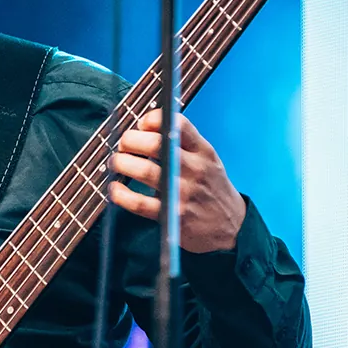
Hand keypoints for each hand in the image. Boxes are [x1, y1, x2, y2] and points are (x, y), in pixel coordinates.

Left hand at [108, 108, 246, 252]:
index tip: (142, 125)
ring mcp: (183, 193)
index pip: (178, 124)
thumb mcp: (207, 160)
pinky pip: (139, 203)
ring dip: (122, 163)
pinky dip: (121, 194)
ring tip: (116, 163)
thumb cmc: (212, 189)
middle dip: (131, 140)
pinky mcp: (172, 216)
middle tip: (123, 145)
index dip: (153, 119)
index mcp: (203, 151)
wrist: (232, 227)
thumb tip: (145, 129)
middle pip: (156, 145)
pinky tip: (115, 189)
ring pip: (144, 170)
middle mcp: (194, 169)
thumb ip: (183, 144)